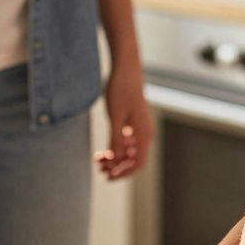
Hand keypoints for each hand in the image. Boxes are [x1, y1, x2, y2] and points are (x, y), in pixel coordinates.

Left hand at [95, 59, 153, 179]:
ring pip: (129, 151)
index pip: (137, 163)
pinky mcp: (134, 122)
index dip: (123, 173)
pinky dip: (116, 147)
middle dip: (117, 166)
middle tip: (98, 167)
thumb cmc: (121, 90)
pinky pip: (128, 142)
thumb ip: (116, 140)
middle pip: (133, 159)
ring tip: (98, 159)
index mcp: (144, 133)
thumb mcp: (115, 117)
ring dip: (115, 158)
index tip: (108, 176)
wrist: (126, 68)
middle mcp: (145, 133)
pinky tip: (104, 149)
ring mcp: (140, 128)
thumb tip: (115, 160)